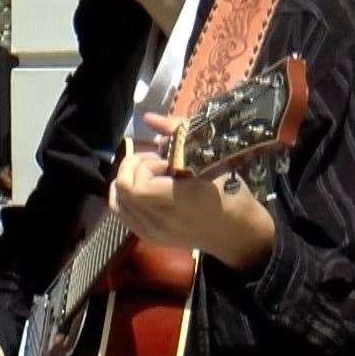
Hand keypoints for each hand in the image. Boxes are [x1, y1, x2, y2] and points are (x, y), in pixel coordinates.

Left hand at [112, 113, 274, 270]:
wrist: (237, 231)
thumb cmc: (229, 193)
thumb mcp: (210, 158)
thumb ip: (177, 133)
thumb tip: (148, 118)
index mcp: (177, 203)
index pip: (136, 187)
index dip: (143, 167)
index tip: (164, 161)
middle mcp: (160, 222)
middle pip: (122, 191)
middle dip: (133, 169)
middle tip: (156, 163)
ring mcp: (152, 233)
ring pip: (116, 202)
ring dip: (128, 181)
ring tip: (149, 175)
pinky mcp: (149, 237)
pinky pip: (122, 214)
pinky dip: (124, 196)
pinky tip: (142, 187)